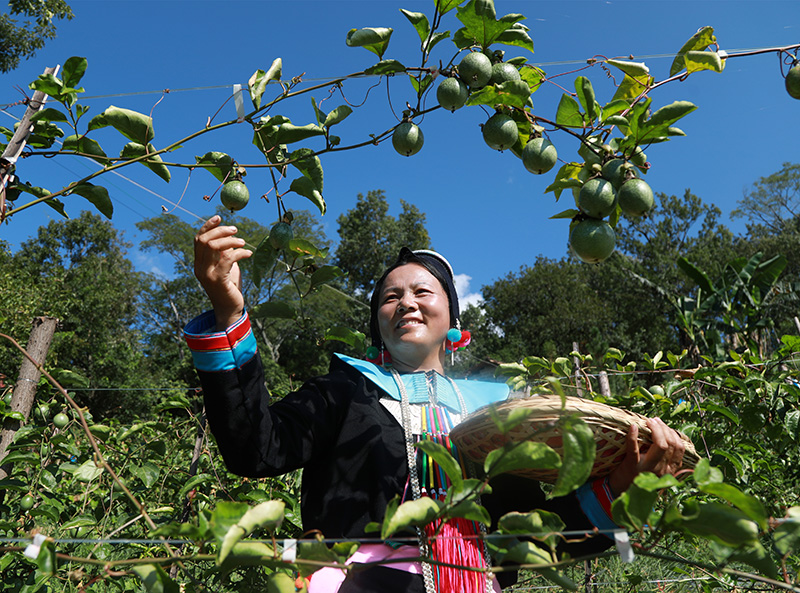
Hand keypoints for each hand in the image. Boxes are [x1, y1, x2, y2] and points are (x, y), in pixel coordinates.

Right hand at [194, 215, 252, 329]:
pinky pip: (228, 259)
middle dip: (221, 231)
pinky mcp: (218, 280)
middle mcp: (199, 268)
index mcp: (199, 263)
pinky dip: (240, 253)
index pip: (198, 239)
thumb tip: (228, 236)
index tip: (219, 217)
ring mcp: (207, 274)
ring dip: (231, 241)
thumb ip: (223, 253)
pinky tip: (248, 254)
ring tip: (243, 243)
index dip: (207, 226)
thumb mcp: (225, 266)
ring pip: (214, 247)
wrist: (230, 309)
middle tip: (235, 230)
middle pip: (205, 240)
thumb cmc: (229, 287)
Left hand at [607, 417, 684, 496]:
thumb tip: (665, 433)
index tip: (663, 425)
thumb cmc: (637, 475)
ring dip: (655, 430)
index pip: (679, 448)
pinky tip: (633, 427)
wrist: (620, 491)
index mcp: (669, 469)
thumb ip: (663, 457)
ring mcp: (647, 468)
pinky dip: (633, 437)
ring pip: (661, 445)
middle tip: (654, 420)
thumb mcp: (656, 469)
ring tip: (648, 422)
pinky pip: (634, 450)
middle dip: (664, 429)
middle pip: (671, 444)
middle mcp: (662, 470)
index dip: (673, 434)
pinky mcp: (632, 466)